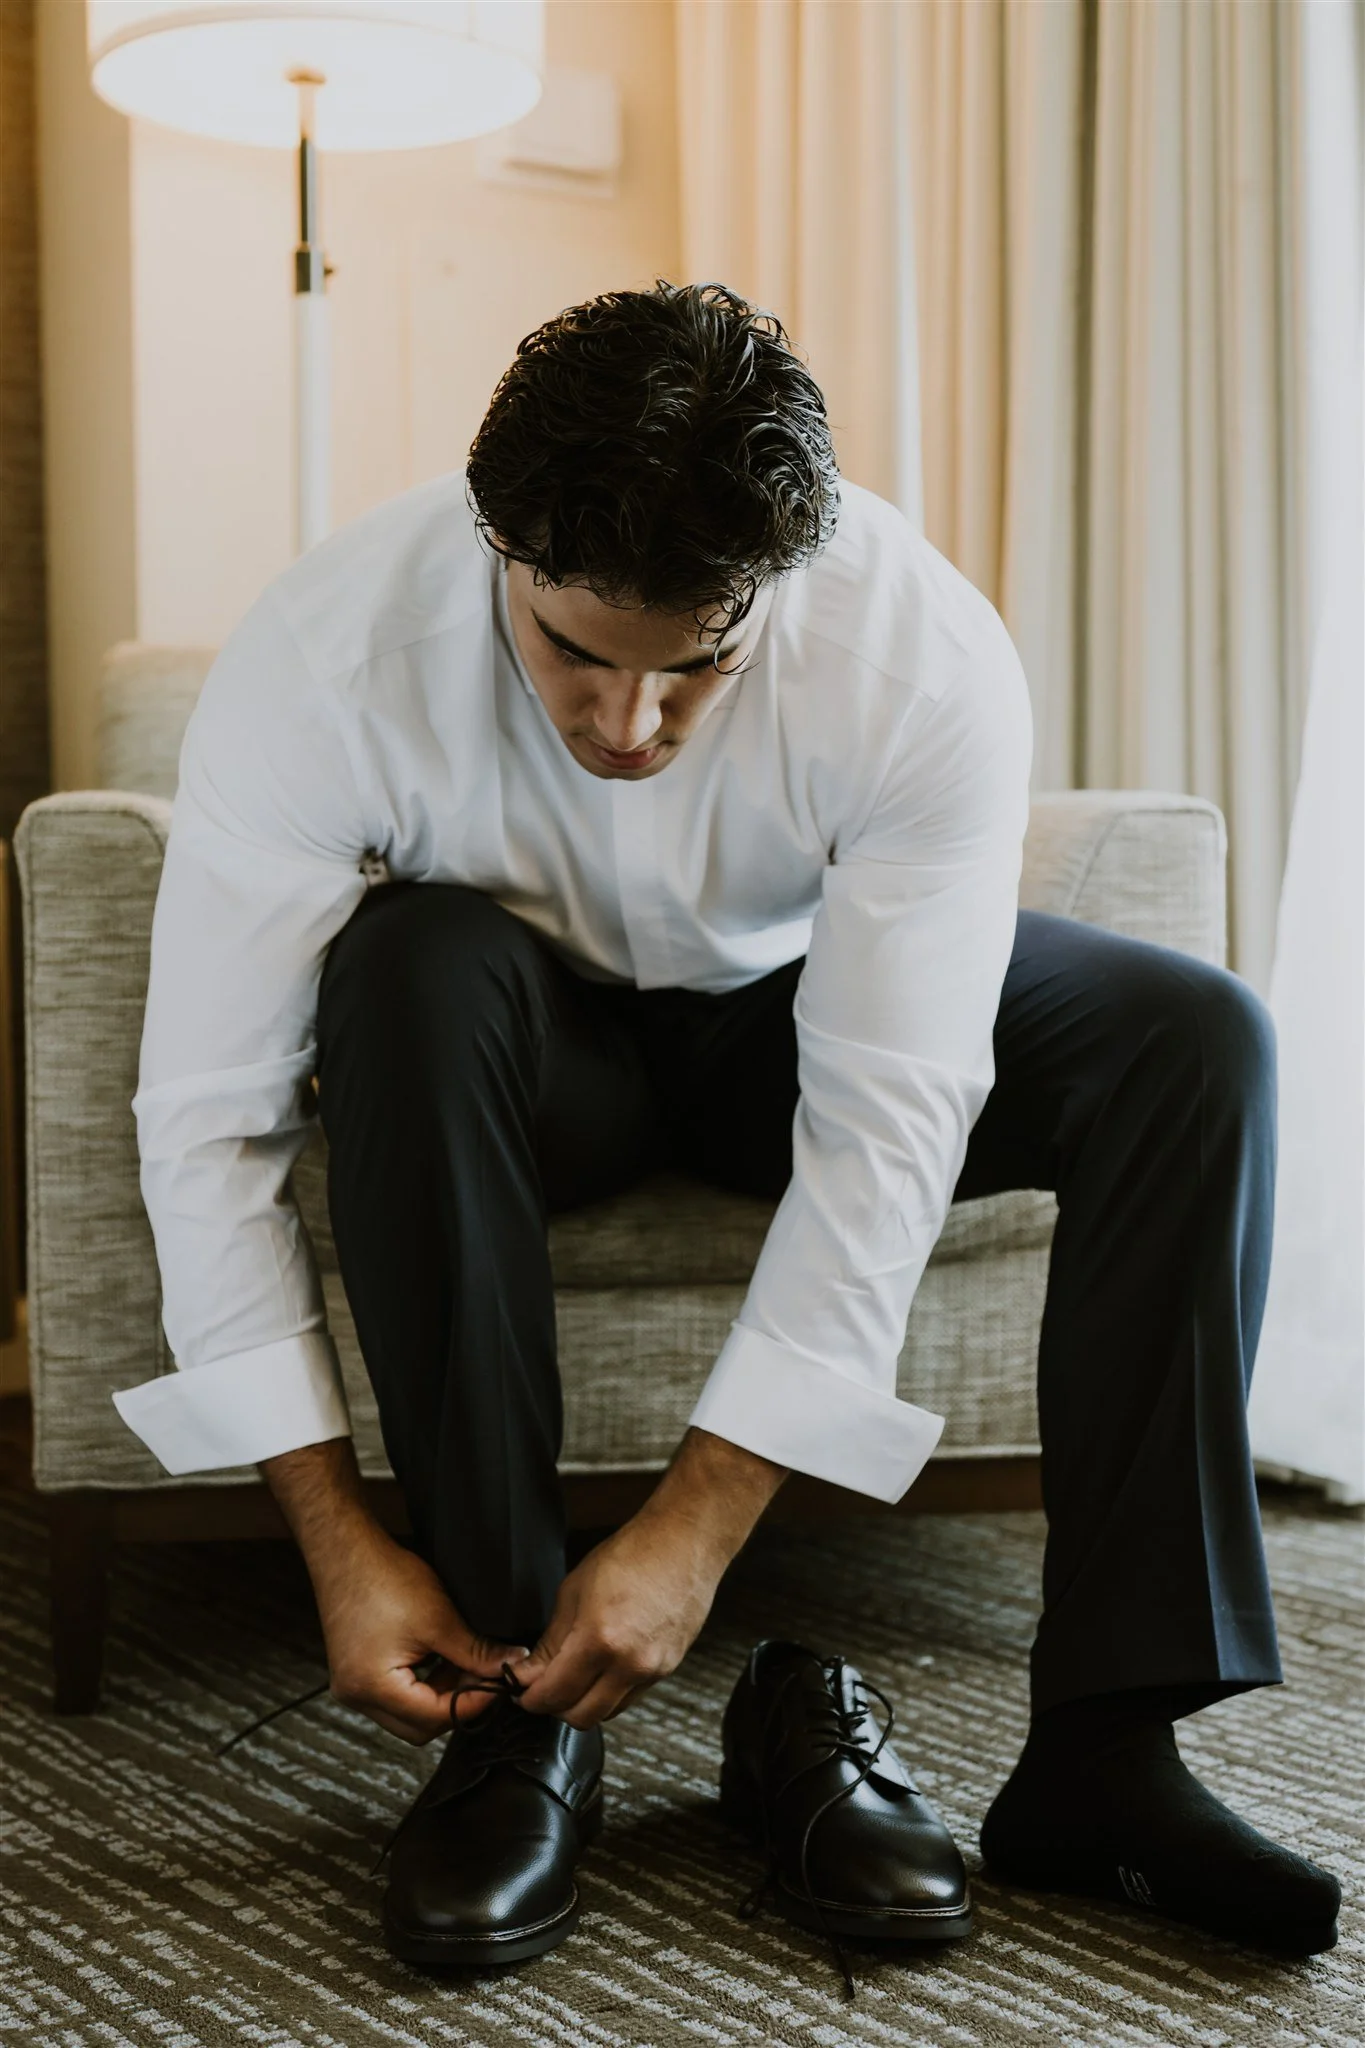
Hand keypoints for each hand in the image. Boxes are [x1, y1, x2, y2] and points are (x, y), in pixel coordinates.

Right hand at [259, 1437, 525, 1744]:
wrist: (346, 1550)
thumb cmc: (383, 1578)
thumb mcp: (439, 1618)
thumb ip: (476, 1652)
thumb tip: (510, 1666)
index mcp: (373, 1688)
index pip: (433, 1718)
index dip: (472, 1704)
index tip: (499, 1684)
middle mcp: (356, 1697)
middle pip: (419, 1727)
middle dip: (455, 1705)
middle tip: (483, 1676)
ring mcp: (352, 1688)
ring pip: (408, 1715)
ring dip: (439, 1696)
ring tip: (464, 1664)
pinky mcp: (355, 1674)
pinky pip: (395, 1697)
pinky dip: (422, 1686)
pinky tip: (440, 1659)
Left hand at [513, 1511, 718, 1727]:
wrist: (681, 1544)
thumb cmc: (630, 1556)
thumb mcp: (574, 1591)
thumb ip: (550, 1641)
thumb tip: (529, 1671)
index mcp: (600, 1640)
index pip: (554, 1693)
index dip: (530, 1697)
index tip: (521, 1688)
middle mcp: (629, 1664)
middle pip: (581, 1717)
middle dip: (554, 1706)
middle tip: (542, 1686)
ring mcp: (653, 1670)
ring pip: (607, 1713)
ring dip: (583, 1704)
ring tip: (572, 1677)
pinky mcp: (668, 1669)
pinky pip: (630, 1697)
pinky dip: (609, 1693)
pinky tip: (601, 1668)